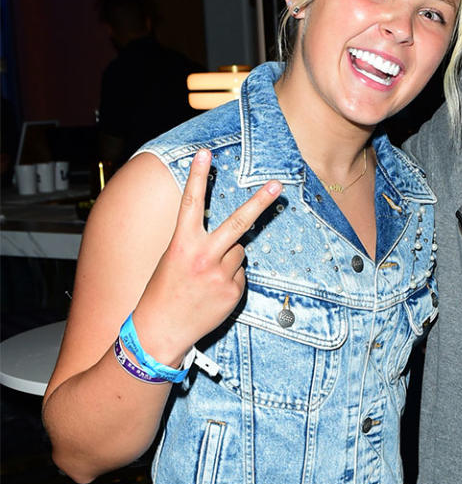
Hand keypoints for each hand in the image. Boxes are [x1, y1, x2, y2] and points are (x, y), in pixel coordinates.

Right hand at [133, 150, 280, 363]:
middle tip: (278, 184)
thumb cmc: (163, 291)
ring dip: (229, 258)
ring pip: (239, 252)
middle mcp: (203, 257)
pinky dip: (230, 279)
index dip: (198, 176)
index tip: (205, 153)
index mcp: (181, 244)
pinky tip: (212, 291)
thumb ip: (198, 242)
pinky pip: (240, 274)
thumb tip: (233, 237)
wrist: (160, 330)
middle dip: (260, 201)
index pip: (192, 203)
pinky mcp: (234, 292)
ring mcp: (221, 275)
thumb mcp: (171, 259)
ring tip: (206, 277)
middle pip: (238, 222)